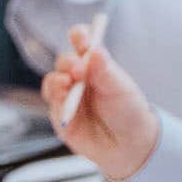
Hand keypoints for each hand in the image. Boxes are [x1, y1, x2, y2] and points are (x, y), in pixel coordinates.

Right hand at [40, 24, 158, 181]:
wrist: (130, 145)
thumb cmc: (129, 112)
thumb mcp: (120, 88)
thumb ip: (105, 71)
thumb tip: (94, 50)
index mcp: (95, 65)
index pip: (82, 44)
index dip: (79, 37)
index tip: (80, 36)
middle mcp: (79, 78)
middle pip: (64, 61)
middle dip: (68, 62)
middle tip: (78, 69)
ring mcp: (68, 97)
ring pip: (52, 81)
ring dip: (56, 80)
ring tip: (66, 82)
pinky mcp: (61, 117)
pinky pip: (52, 105)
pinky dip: (55, 99)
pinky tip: (63, 98)